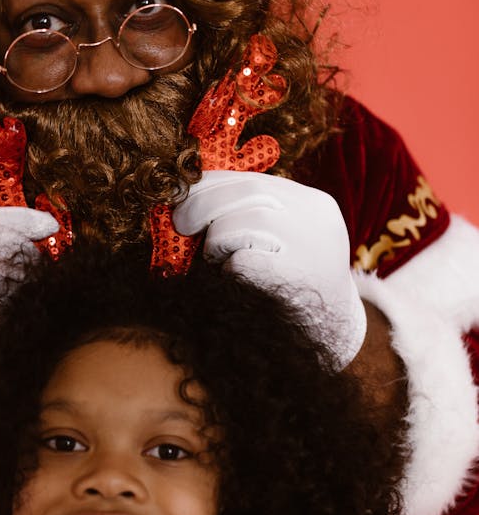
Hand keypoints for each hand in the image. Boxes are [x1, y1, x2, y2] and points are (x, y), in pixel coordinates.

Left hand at [172, 170, 366, 368]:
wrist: (334, 335)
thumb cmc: (295, 287)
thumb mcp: (284, 240)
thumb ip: (250, 215)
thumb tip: (189, 200)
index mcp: (311, 203)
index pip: (251, 178)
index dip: (210, 185)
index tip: (183, 198)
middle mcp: (316, 219)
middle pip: (248, 192)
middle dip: (202, 205)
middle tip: (180, 226)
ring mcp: (311, 249)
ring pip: (245, 223)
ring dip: (216, 241)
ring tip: (217, 260)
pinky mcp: (298, 281)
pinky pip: (245, 263)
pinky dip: (229, 268)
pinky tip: (232, 278)